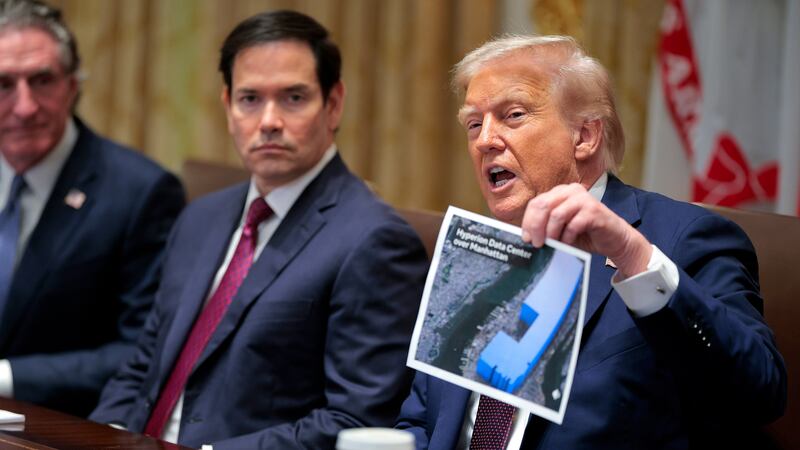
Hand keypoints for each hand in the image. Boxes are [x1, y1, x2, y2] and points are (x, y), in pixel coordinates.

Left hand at [520, 183, 651, 277]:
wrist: (614, 239)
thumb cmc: (585, 234)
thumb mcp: (560, 229)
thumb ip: (545, 227)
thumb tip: (526, 237)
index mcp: (559, 193)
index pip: (536, 203)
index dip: (528, 221)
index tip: (526, 238)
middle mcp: (571, 191)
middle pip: (543, 205)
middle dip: (535, 227)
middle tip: (536, 244)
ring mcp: (583, 199)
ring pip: (556, 214)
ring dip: (551, 233)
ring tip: (551, 245)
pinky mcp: (594, 210)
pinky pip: (573, 224)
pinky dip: (567, 237)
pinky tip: (567, 244)